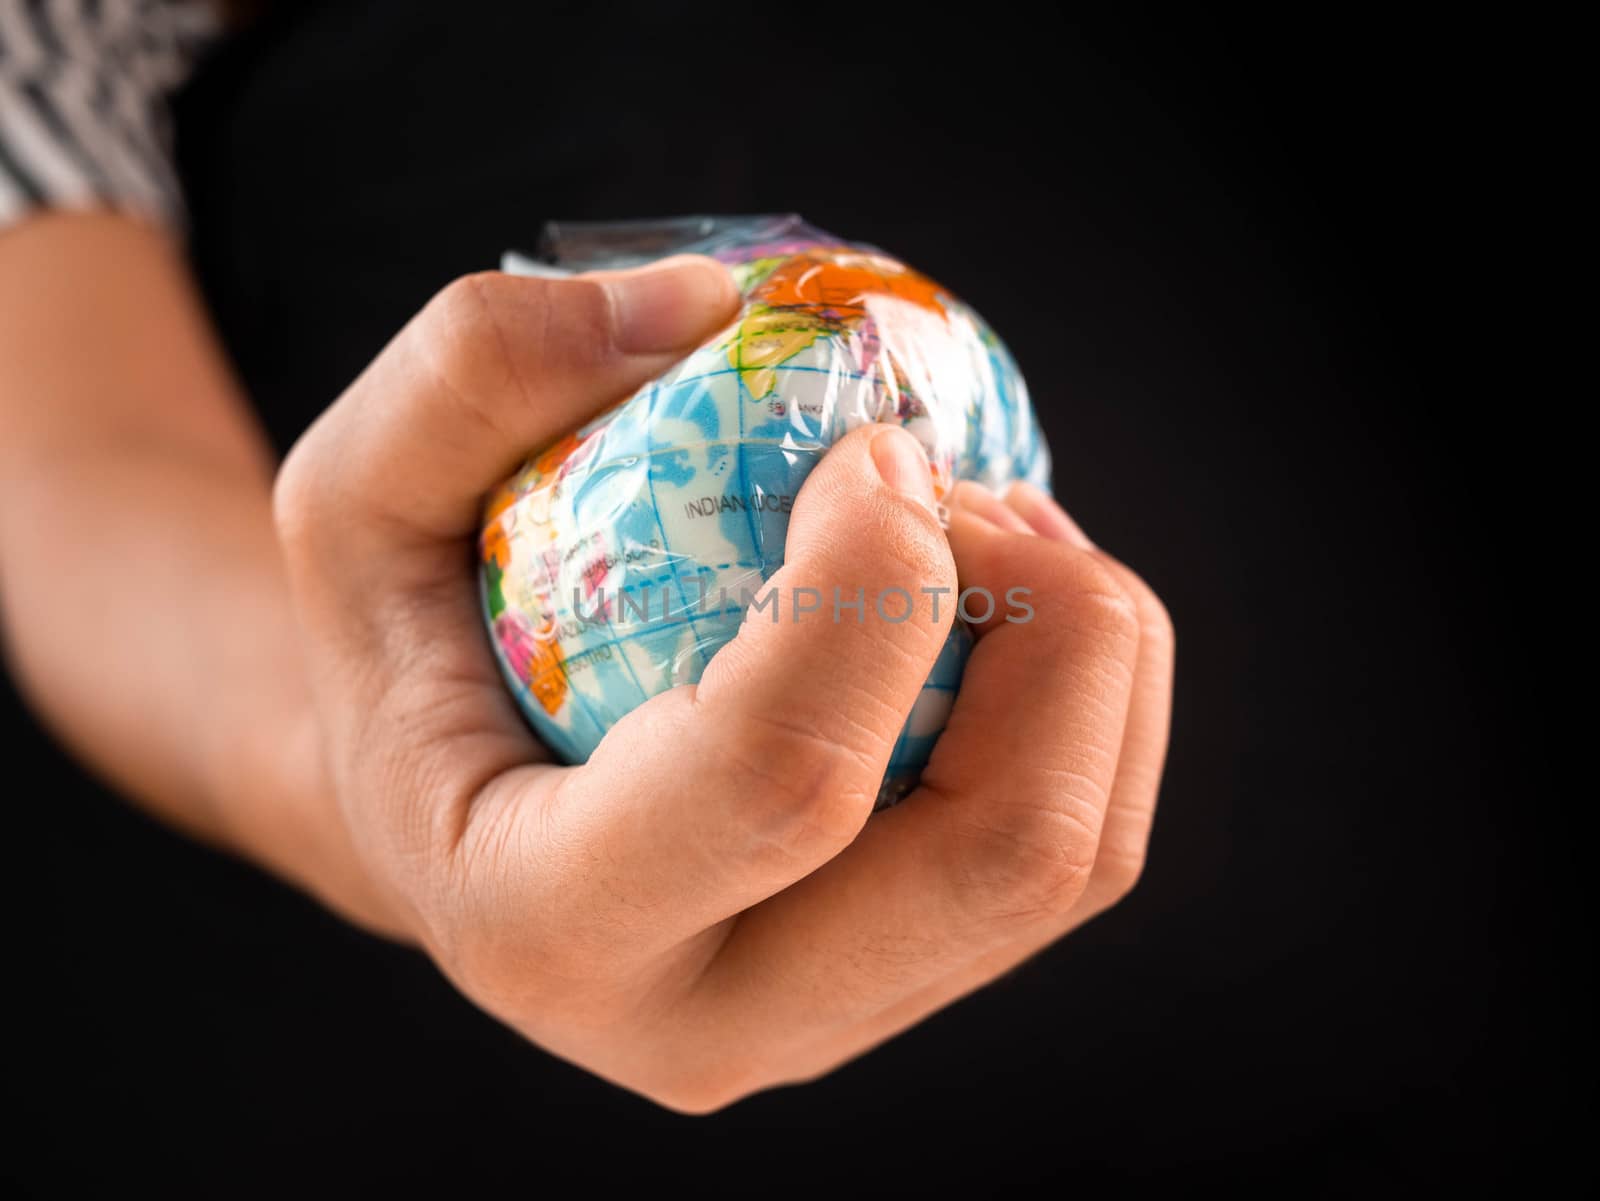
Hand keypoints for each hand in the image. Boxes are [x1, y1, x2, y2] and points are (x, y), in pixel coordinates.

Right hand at [273, 256, 1173, 1110]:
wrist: (450, 825)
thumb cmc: (402, 658)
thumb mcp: (355, 495)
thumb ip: (475, 369)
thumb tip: (707, 307)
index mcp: (549, 924)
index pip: (781, 782)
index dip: (874, 584)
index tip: (871, 444)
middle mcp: (716, 1019)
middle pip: (1003, 851)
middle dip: (1048, 621)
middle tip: (960, 485)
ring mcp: (838, 1014)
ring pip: (1079, 851)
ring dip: (1090, 645)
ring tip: (984, 522)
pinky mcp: (916, 971)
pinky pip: (1088, 834)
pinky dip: (1093, 684)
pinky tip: (1000, 592)